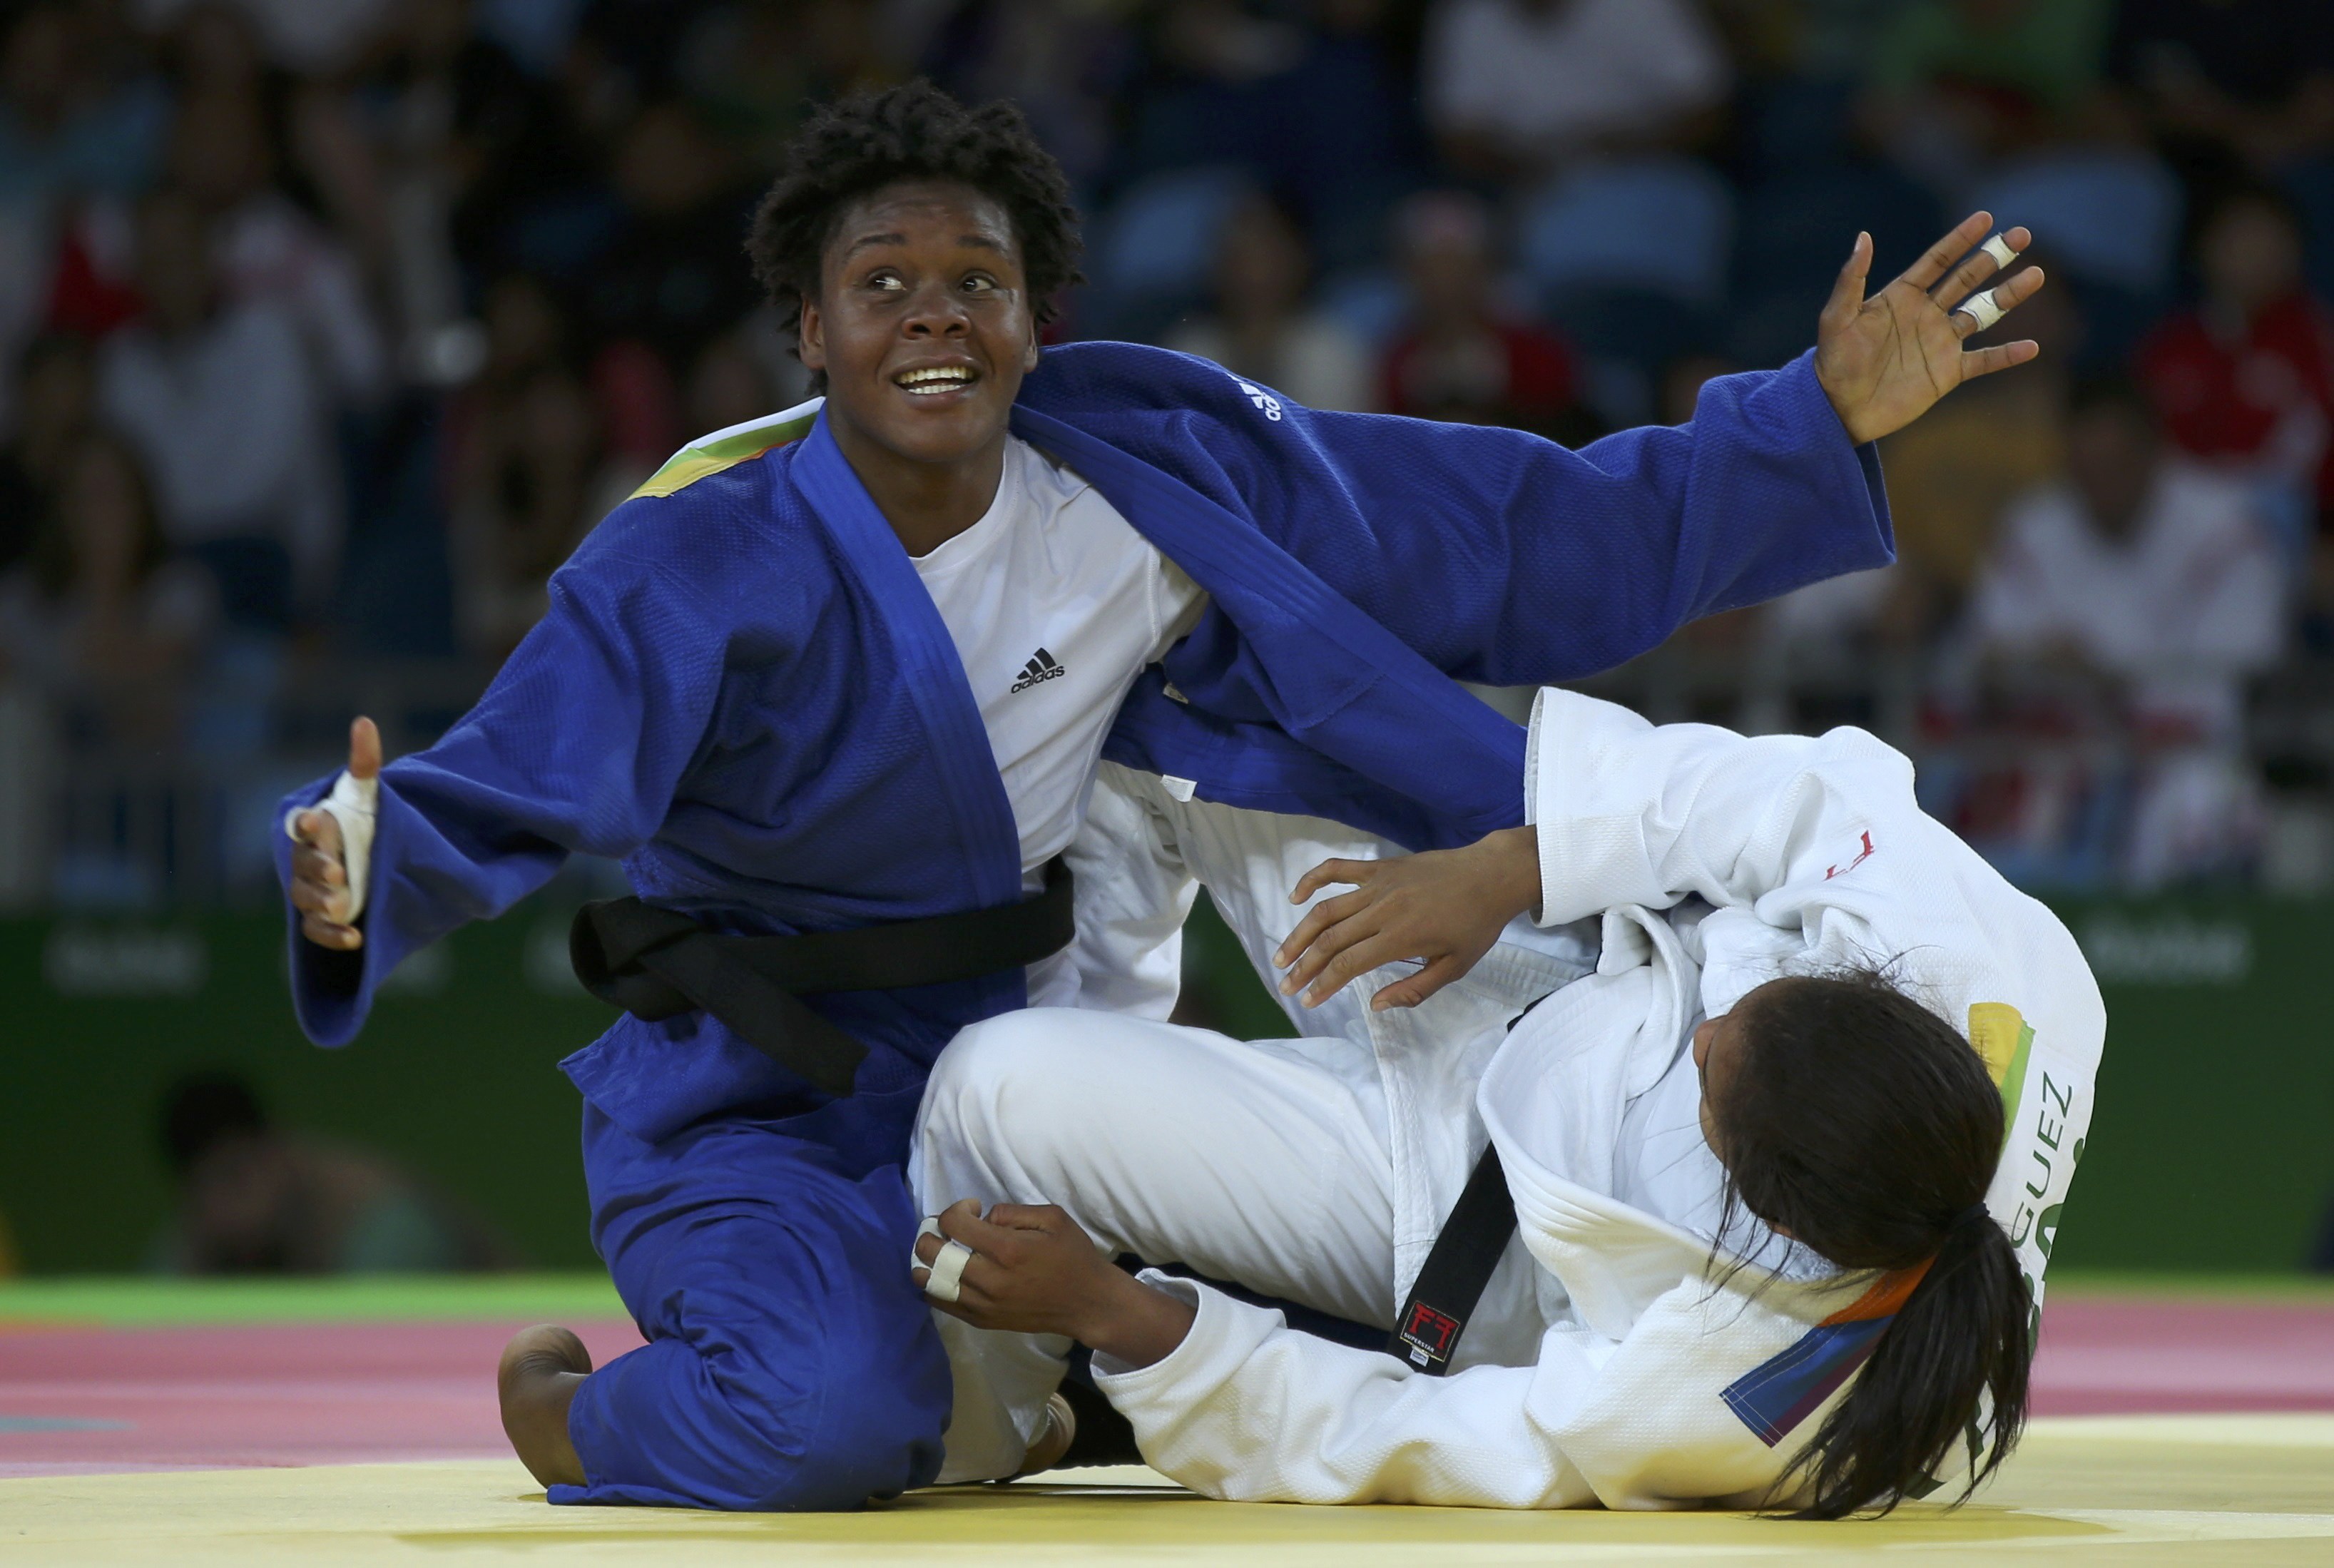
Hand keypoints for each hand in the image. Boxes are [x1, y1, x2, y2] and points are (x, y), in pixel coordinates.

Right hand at [288, 716, 379, 950]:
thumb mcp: (368, 796)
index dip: (306, 825)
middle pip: (303, 867)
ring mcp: (314, 892)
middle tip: (337, 872)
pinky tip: (355, 938)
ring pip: (306, 900)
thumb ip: (365, 763)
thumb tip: (364, 721)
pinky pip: (318, 931)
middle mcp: (308, 861)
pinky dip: (332, 935)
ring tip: (342, 902)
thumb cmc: (360, 824)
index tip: (317, 819)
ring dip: (321, 902)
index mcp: (315, 831)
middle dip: (317, 869)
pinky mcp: (325, 917)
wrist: (370, 862)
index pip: (302, 826)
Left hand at [913, 1199, 1195, 1369]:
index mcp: (1007, 1249)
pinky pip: (942, 1303)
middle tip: (948, 1228)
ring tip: (940, 1251)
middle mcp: (989, 1279)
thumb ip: (1012, 1212)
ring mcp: (983, 1304)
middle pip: (933, 1253)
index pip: (954, 1224)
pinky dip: (933, 1286)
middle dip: (932, 1233)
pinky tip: (943, 1274)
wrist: (1087, 1303)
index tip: (973, 1207)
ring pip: (930, 1282)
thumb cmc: (1073, 1255)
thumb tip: (982, 1219)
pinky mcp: (982, 1321)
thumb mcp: (1053, 1218)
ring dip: (926, 1261)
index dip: (956, 1208)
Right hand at [1273, 825, 1539, 1011]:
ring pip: (1326, 909)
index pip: (1348, 965)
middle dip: (1304, 966)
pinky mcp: (1379, 867)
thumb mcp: (1454, 967)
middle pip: (1330, 940)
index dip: (1322, 985)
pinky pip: (1338, 869)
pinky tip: (1296, 897)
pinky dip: (1312, 880)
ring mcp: (1378, 884)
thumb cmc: (1476, 926)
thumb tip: (1375, 1005)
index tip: (1307, 1001)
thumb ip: (1414, 990)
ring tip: (1283, 955)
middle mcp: (1382, 909)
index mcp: (1400, 938)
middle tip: (1286, 985)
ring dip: (1300, 933)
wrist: (1492, 876)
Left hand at [1814, 211, 2045, 445]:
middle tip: (2021, 235)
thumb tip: (1863, 237)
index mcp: (1902, 296)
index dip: (1960, 240)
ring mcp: (1939, 343)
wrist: (1837, 408)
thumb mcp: (1837, 318)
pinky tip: (2031, 347)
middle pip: (1966, 279)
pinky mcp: (1946, 373)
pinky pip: (1983, 361)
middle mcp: (1925, 314)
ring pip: (1982, 313)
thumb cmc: (1833, 361)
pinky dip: (2007, 355)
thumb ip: (1851, 279)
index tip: (1985, 218)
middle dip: (1993, 257)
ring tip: (2035, 275)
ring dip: (2009, 295)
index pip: (1937, 261)